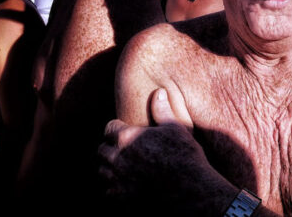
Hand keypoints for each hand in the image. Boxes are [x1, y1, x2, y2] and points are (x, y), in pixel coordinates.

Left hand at [99, 88, 217, 205]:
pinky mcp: (122, 198)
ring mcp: (118, 180)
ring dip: (109, 168)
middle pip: (101, 151)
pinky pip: (108, 192)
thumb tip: (159, 92)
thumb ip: (162, 110)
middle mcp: (117, 158)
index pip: (109, 128)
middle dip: (110, 148)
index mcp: (127, 137)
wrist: (190, 190)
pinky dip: (114, 189)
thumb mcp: (176, 128)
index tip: (124, 131)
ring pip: (102, 172)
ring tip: (121, 167)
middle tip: (122, 150)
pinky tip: (125, 186)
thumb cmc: (185, 156)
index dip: (117, 129)